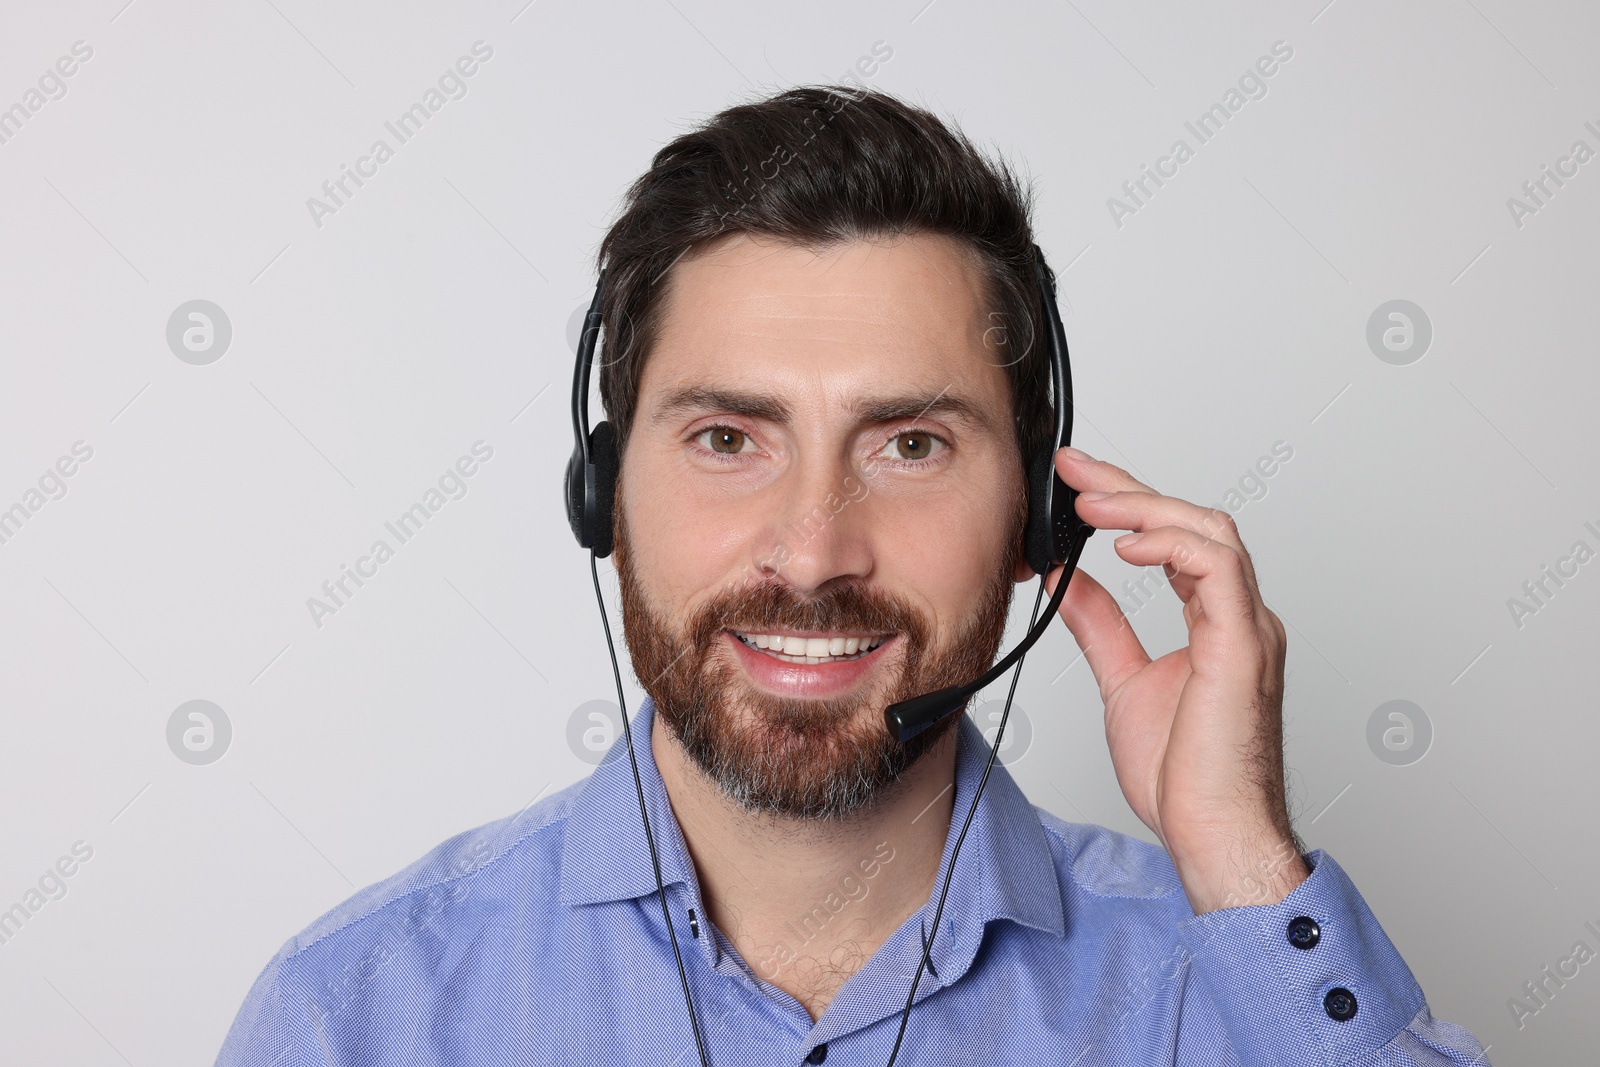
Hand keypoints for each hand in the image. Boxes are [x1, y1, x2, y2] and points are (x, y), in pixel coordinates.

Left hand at [1047, 446, 1307, 913]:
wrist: (1211, 834)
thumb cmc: (1185, 778)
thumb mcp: (1121, 681)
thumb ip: (1100, 625)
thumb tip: (1067, 580)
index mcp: (1215, 622)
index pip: (1173, 538)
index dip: (1126, 501)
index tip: (1075, 481)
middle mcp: (1238, 617)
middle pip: (1192, 521)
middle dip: (1129, 488)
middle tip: (1073, 471)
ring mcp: (1247, 628)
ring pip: (1211, 532)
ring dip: (1146, 509)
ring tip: (1090, 504)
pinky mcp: (1244, 647)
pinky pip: (1218, 570)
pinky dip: (1172, 546)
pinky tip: (1126, 547)